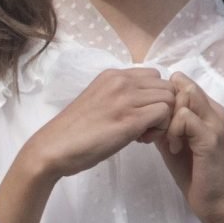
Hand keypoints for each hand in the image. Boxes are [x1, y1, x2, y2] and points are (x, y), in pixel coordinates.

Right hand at [23, 67, 176, 180]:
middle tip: (145, 127)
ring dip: (163, 119)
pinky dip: (160, 129)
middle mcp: (121, 80)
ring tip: (142, 134)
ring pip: (169, 99)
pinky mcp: (130, 120)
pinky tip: (141, 140)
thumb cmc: (73, 132)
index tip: (141, 115)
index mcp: (112, 75)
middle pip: (166, 86)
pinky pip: (165, 114)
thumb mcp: (98, 101)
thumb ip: (119, 95)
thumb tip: (143, 103)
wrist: (53, 148)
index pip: (154, 76)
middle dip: (163, 107)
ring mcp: (126, 98)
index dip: (154, 97)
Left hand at [155, 72, 223, 222]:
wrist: (214, 202)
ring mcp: (215, 123)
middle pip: (183, 85)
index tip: (155, 122)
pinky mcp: (211, 137)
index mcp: (208, 110)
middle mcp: (215, 111)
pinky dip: (173, 131)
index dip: (163, 99)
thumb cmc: (193, 173)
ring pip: (185, 95)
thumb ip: (165, 123)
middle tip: (156, 130)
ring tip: (166, 140)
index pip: (182, 84)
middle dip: (163, 105)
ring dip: (168, 117)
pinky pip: (185, 117)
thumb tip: (145, 110)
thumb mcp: (173, 141)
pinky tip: (173, 148)